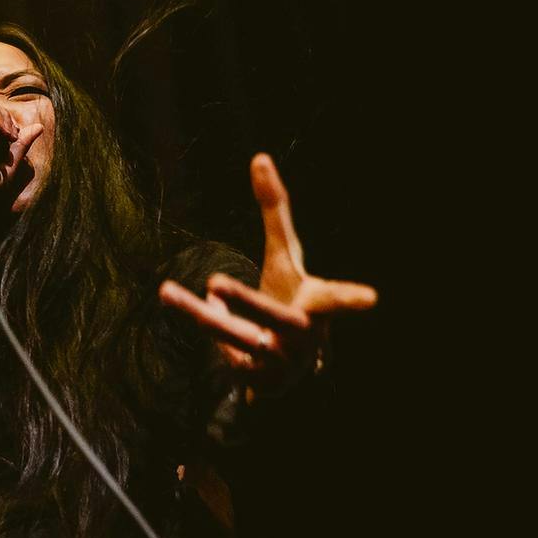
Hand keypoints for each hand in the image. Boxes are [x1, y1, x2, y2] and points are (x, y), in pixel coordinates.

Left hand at [158, 153, 376, 396]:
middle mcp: (303, 335)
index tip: (371, 299)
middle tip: (214, 280)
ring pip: (234, 337)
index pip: (335, 298)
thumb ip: (275, 211)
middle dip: (245, 300)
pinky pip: (223, 353)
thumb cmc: (291, 296)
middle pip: (274, 317)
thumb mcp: (285, 255)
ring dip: (201, 317)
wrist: (290, 364)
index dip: (350, 298)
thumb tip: (259, 157)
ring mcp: (279, 361)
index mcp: (316, 303)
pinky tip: (196, 308)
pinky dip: (206, 325)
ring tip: (167, 291)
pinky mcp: (256, 380)